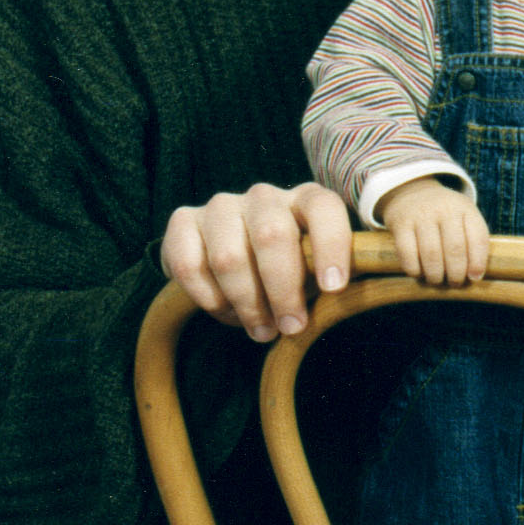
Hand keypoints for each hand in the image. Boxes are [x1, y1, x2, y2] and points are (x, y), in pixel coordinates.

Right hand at [160, 182, 352, 341]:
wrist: (229, 272)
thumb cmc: (286, 275)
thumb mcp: (314, 275)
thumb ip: (328, 281)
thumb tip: (341, 299)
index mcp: (304, 201)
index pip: (323, 208)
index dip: (330, 245)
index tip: (333, 288)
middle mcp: (263, 197)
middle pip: (272, 235)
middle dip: (282, 291)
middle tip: (290, 326)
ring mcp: (221, 206)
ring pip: (228, 257)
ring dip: (245, 303)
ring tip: (258, 327)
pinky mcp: (183, 220)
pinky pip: (189, 266)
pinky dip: (208, 298)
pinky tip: (223, 309)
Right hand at [381, 175, 490, 287]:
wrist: (412, 192)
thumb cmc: (444, 214)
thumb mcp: (464, 217)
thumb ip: (473, 241)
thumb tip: (474, 277)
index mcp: (465, 208)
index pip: (478, 238)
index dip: (478, 263)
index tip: (474, 278)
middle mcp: (444, 209)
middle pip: (455, 249)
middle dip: (456, 274)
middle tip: (454, 283)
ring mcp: (420, 214)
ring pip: (431, 253)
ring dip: (435, 275)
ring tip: (437, 281)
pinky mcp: (400, 223)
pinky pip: (407, 254)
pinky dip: (414, 269)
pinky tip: (419, 273)